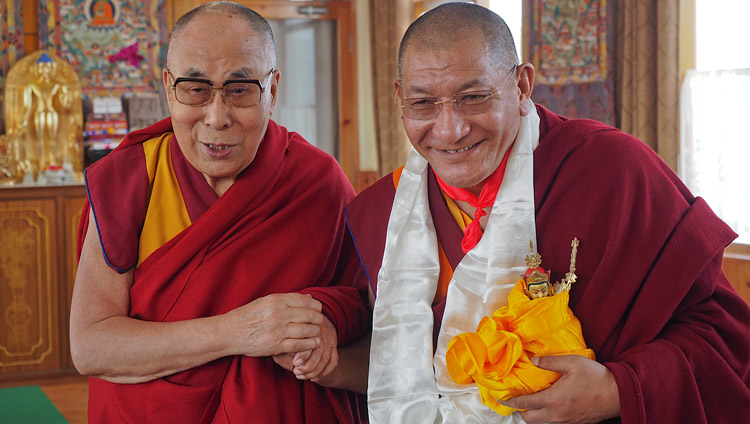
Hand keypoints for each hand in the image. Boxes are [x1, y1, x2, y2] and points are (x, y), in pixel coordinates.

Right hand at [223, 293, 323, 356]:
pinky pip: (300, 344)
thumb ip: (288, 300)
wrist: (230, 332)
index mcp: (276, 300)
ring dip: (315, 332)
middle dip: (318, 319)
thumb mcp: (266, 302)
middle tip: (319, 322)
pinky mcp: (276, 345)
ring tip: (317, 333)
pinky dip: (310, 344)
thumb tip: (310, 298)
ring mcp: (278, 330)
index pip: (305, 301)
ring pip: (307, 330)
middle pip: (309, 315)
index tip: (317, 310)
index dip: (315, 306)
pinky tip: (313, 343)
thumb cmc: (248, 315)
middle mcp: (278, 314)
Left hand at [292, 314, 337, 381]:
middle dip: (308, 366)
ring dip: (315, 371)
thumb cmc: (293, 331)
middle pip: (318, 351)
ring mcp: (328, 337)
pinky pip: (333, 361)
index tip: (295, 364)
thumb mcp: (288, 333)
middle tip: (297, 372)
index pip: (309, 341)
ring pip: (325, 358)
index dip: (303, 354)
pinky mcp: (333, 344)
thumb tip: (281, 354)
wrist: (312, 319)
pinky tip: (314, 378)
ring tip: (303, 376)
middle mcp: (319, 331)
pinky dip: (325, 372)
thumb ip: (286, 343)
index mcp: (308, 326)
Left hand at [498, 355, 619, 423]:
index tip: (501, 398)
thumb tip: (532, 360)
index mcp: (553, 400)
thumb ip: (549, 362)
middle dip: (520, 409)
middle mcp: (556, 414)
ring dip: (533, 413)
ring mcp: (565, 420)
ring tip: (532, 399)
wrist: (618, 394)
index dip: (510, 401)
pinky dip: (545, 415)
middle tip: (517, 397)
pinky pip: (552, 422)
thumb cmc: (596, 377)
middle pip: (529, 418)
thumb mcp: (572, 363)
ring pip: (541, 422)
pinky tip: (549, 403)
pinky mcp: (573, 422)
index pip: (524, 403)